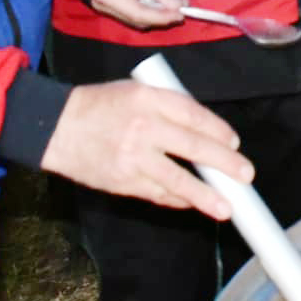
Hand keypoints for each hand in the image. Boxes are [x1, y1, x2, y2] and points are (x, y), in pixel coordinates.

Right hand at [39, 81, 252, 219]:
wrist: (55, 127)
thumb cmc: (99, 106)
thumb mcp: (135, 92)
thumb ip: (168, 108)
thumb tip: (204, 132)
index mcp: (150, 98)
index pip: (195, 116)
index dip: (219, 132)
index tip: (234, 144)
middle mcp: (144, 127)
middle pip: (195, 147)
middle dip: (225, 164)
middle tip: (246, 175)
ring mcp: (134, 157)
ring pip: (178, 180)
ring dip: (205, 195)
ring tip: (226, 208)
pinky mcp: (124, 181)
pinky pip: (158, 193)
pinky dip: (178, 200)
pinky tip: (192, 203)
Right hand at [90, 0, 182, 29]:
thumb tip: (177, 5)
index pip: (137, 14)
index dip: (161, 17)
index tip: (181, 13)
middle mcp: (104, 4)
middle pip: (138, 17)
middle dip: (162, 11)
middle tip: (182, 0)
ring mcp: (109, 4)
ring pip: (139, 12)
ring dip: (158, 4)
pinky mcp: (115, 0)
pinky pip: (136, 5)